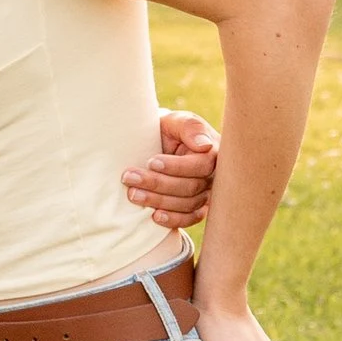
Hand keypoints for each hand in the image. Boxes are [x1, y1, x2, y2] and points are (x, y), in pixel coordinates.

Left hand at [123, 107, 216, 224]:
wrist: (156, 142)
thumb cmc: (168, 129)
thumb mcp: (177, 120)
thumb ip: (190, 127)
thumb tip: (205, 146)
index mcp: (213, 153)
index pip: (201, 165)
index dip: (176, 167)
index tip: (151, 162)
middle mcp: (213, 176)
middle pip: (190, 187)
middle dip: (158, 184)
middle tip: (128, 177)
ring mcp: (205, 193)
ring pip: (187, 204)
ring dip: (158, 201)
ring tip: (132, 194)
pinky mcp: (195, 208)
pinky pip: (190, 218)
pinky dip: (173, 220)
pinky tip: (154, 216)